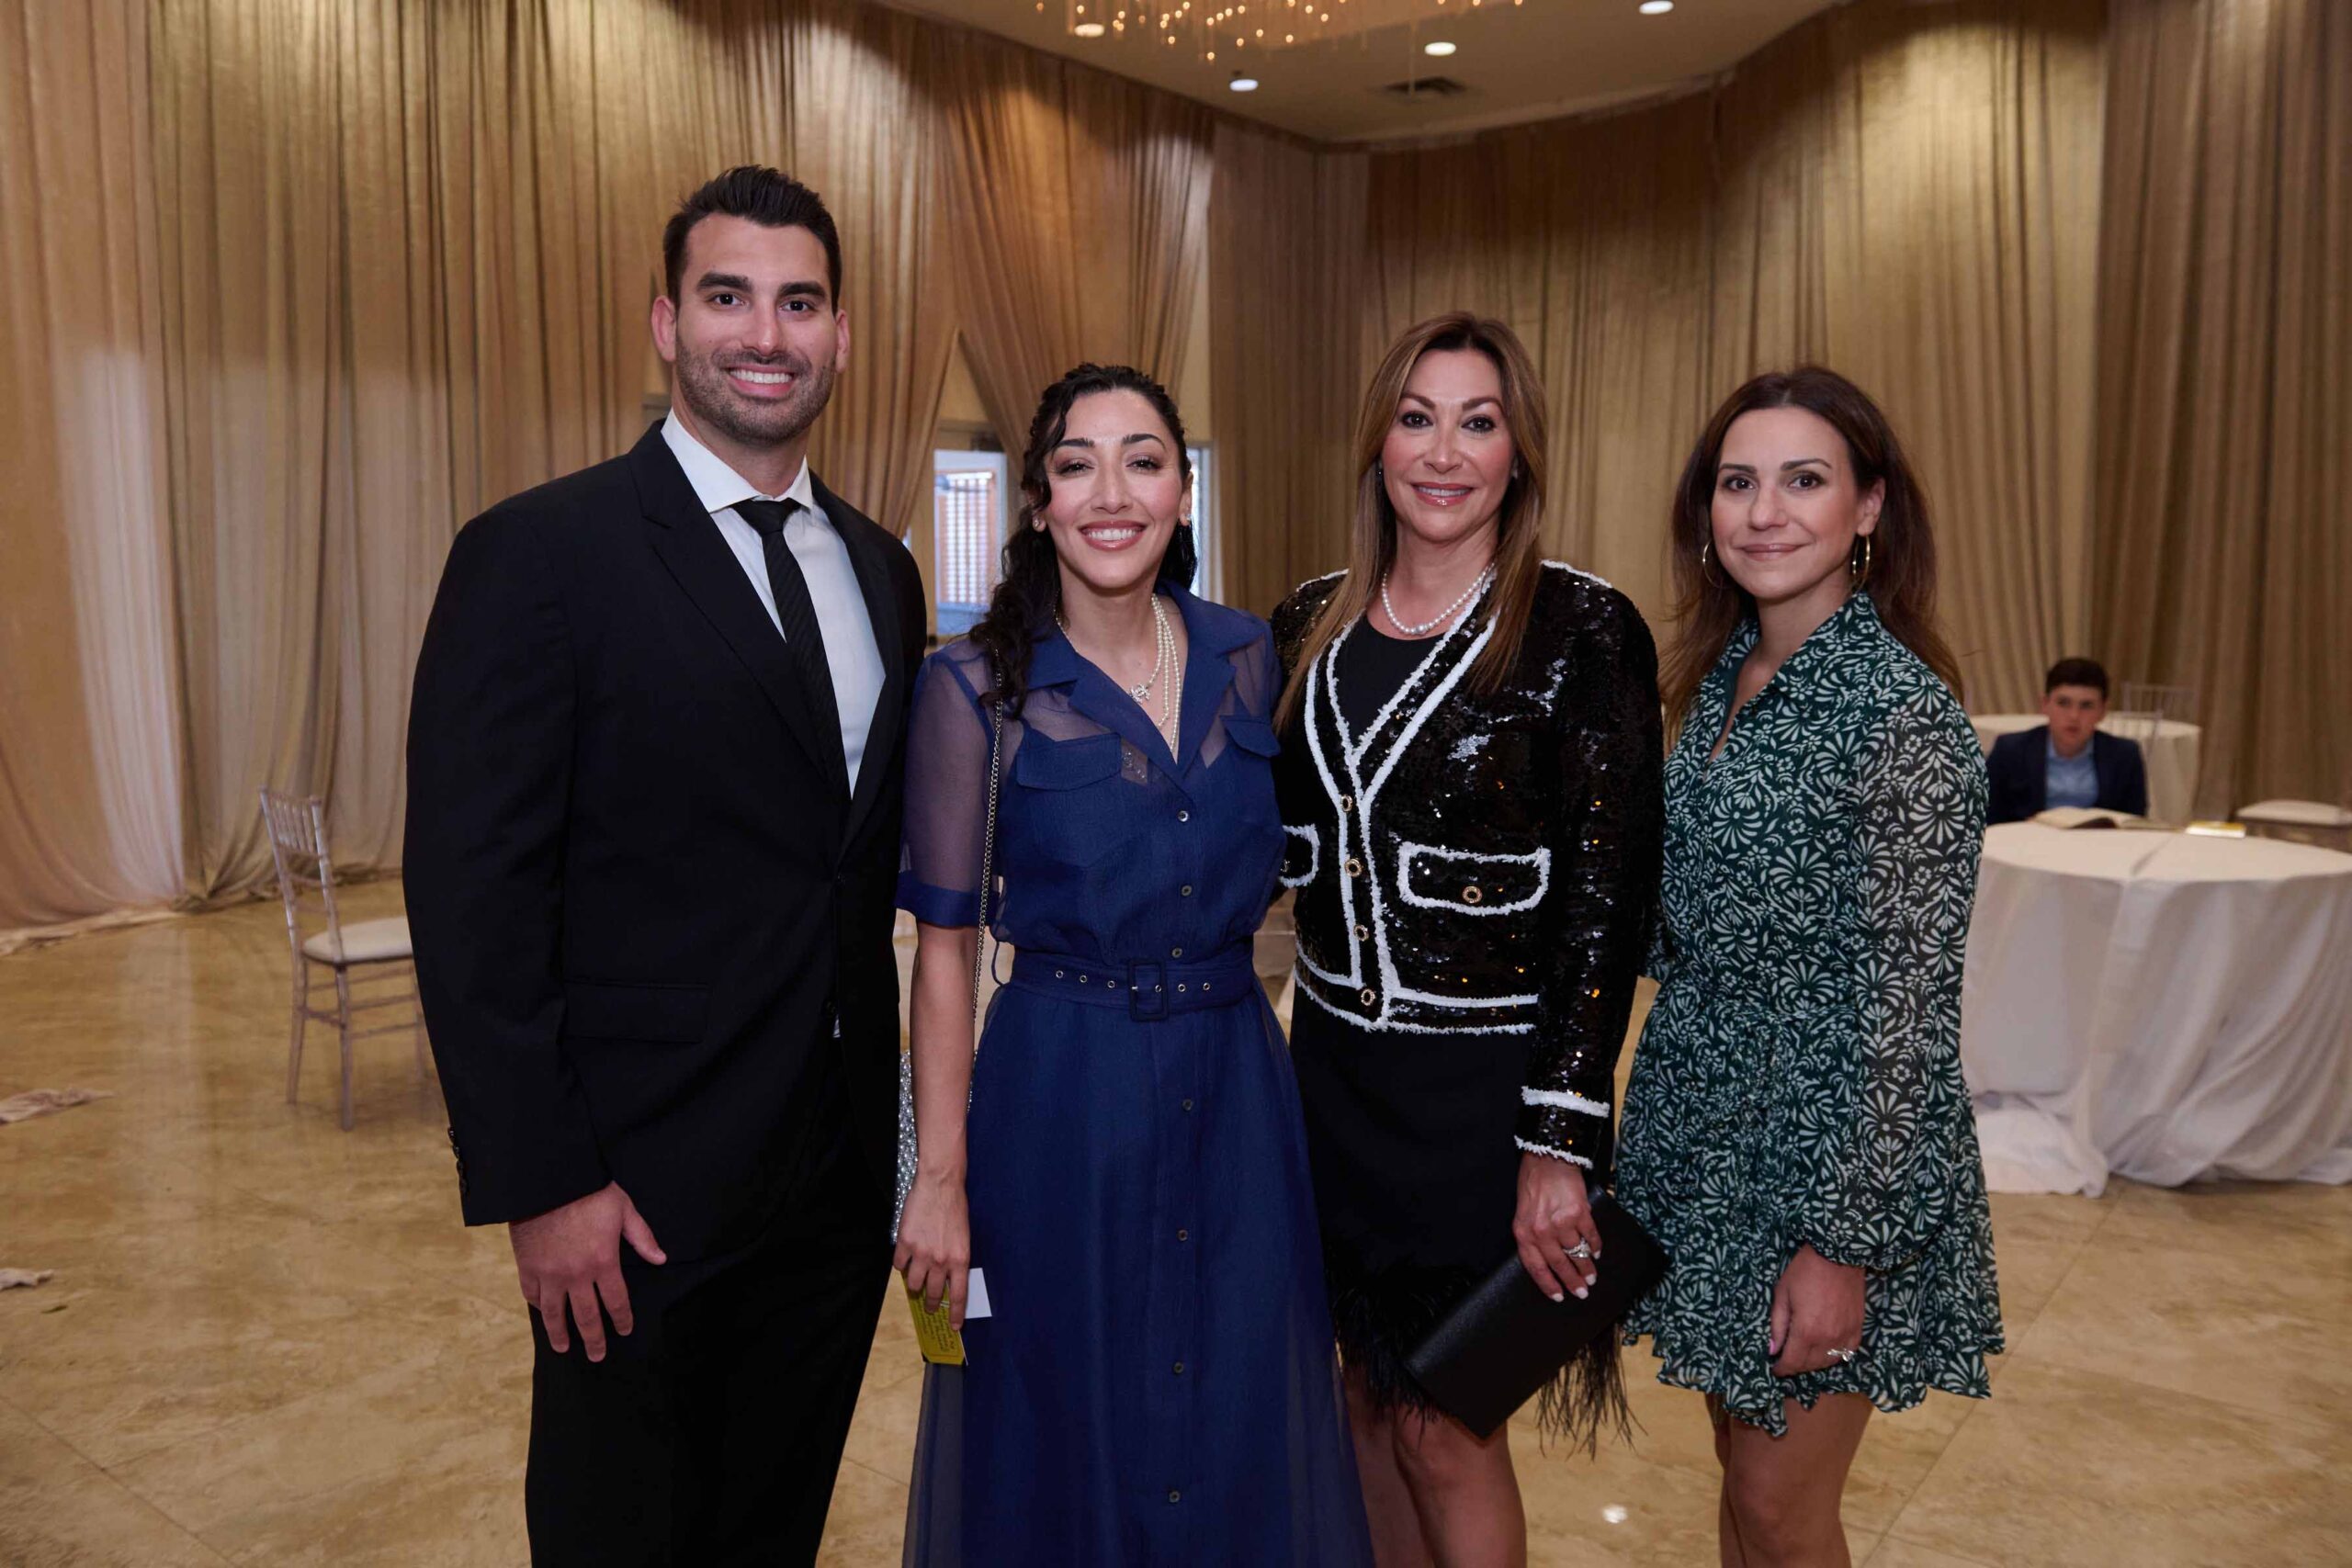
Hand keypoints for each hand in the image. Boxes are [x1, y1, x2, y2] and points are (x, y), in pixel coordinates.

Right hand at [509, 1181, 665, 1361]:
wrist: (547, 1179)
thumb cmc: (589, 1191)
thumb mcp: (624, 1209)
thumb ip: (642, 1237)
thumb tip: (661, 1259)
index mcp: (604, 1262)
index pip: (616, 1301)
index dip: (621, 1319)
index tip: (624, 1331)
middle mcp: (577, 1275)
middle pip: (587, 1317)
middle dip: (594, 1339)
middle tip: (597, 1356)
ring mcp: (549, 1273)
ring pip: (555, 1313)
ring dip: (560, 1333)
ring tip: (564, 1348)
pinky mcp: (528, 1266)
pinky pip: (532, 1294)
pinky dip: (538, 1306)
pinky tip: (543, 1313)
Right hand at [893, 1169, 971, 1329]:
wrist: (940, 1185)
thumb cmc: (955, 1209)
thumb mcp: (963, 1238)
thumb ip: (956, 1260)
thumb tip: (947, 1279)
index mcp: (960, 1260)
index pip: (959, 1295)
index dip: (955, 1314)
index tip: (954, 1326)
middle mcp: (941, 1260)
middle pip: (934, 1294)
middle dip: (931, 1303)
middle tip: (930, 1305)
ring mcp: (921, 1253)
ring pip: (912, 1284)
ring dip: (914, 1286)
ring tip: (915, 1281)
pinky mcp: (905, 1243)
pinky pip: (898, 1265)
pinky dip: (901, 1265)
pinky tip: (905, 1258)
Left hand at [1513, 1152, 1600, 1302]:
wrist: (1547, 1157)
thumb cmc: (1532, 1184)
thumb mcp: (1522, 1213)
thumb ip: (1532, 1235)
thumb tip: (1547, 1259)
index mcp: (1524, 1232)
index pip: (1535, 1267)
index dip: (1547, 1284)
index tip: (1558, 1297)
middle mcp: (1541, 1230)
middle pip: (1559, 1264)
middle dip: (1572, 1281)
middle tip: (1582, 1292)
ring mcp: (1561, 1222)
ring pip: (1576, 1253)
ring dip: (1587, 1267)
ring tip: (1592, 1277)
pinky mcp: (1579, 1212)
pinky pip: (1590, 1236)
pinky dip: (1595, 1246)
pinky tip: (1597, 1252)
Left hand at [1768, 1244, 1865, 1376]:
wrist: (1839, 1254)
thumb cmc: (1805, 1271)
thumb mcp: (1782, 1294)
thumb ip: (1778, 1325)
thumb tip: (1773, 1349)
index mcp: (1806, 1331)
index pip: (1792, 1362)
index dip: (1782, 1368)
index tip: (1775, 1368)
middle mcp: (1827, 1339)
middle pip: (1810, 1365)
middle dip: (1795, 1366)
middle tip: (1786, 1360)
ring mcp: (1845, 1335)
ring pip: (1828, 1362)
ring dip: (1814, 1364)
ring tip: (1803, 1356)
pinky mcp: (1858, 1329)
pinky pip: (1846, 1353)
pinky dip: (1834, 1356)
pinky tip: (1825, 1351)